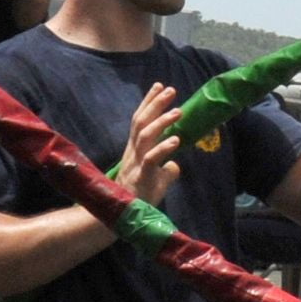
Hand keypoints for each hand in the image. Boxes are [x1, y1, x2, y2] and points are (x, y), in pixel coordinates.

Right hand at [116, 82, 193, 206]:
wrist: (122, 216)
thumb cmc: (139, 196)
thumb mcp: (156, 179)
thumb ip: (165, 169)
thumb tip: (175, 165)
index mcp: (136, 149)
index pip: (140, 120)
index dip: (149, 102)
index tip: (160, 85)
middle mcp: (133, 152)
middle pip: (142, 122)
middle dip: (155, 104)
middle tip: (171, 90)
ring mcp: (136, 163)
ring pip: (145, 136)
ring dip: (162, 122)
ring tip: (178, 112)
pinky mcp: (140, 177)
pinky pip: (151, 159)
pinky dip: (163, 148)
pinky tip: (176, 140)